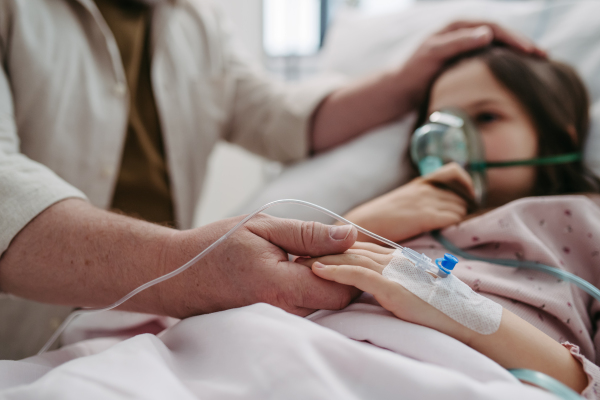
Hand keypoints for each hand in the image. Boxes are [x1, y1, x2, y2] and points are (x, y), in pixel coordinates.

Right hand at [156, 214, 360, 317]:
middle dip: (343, 273)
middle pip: (337, 301)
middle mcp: (282, 312)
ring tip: (308, 256)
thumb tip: (351, 234)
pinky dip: (312, 289)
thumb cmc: (217, 247)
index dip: (350, 265)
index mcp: (280, 286)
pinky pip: (307, 309)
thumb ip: (309, 233)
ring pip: (323, 306)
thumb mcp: (263, 227)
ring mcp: (278, 322)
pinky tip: (297, 270)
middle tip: (328, 246)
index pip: (341, 289)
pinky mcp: (274, 323)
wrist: (179, 274)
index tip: (342, 244)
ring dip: (326, 281)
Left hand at [295, 242, 471, 341]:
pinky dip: (336, 271)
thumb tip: (369, 285)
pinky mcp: (393, 288)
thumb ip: (391, 282)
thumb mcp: (412, 288)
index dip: (333, 248)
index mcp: (397, 258)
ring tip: (299, 259)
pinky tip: (317, 270)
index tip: (311, 251)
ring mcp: (394, 272)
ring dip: (322, 257)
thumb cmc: (439, 307)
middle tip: (296, 252)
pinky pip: (358, 275)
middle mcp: (393, 259)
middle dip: (322, 249)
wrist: (465, 318)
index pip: (358, 248)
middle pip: (349, 250)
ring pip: (350, 258)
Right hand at [344, 163, 474, 242]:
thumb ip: (422, 201)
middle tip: (455, 224)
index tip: (466, 200)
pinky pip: (454, 218)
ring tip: (449, 232)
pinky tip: (445, 234)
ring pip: (461, 208)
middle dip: (464, 209)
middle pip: (462, 196)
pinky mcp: (425, 216)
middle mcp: (426, 189)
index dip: (465, 185)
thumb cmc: (381, 218)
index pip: (455, 171)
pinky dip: (455, 227)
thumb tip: (441, 210)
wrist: (365, 224)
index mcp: (420, 183)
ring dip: (459, 220)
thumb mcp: (403, 201)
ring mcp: (426, 202)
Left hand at [397, 20, 544, 107]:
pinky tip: (518, 73)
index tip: (531, 51)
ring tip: (539, 64)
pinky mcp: (464, 61)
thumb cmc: (412, 70)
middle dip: (523, 44)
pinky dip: (506, 64)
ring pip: (498, 47)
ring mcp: (465, 47)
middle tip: (544, 56)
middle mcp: (464, 33)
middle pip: (500, 35)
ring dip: (518, 54)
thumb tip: (487, 33)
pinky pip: (491, 59)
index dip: (515, 39)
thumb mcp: (433, 54)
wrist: (399, 87)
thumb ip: (458, 43)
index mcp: (458, 26)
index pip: (494, 28)